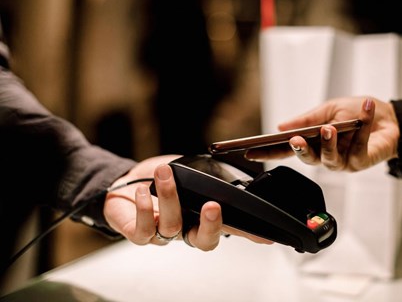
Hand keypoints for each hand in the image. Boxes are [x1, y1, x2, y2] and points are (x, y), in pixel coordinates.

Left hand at [104, 155, 271, 250]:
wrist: (125, 182)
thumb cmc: (160, 179)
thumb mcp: (190, 172)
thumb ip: (209, 177)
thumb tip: (231, 175)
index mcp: (202, 217)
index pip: (230, 227)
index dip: (248, 233)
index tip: (264, 236)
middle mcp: (186, 229)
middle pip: (205, 241)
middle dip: (211, 225)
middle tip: (213, 206)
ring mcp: (163, 234)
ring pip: (172, 226)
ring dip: (169, 197)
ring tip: (165, 173)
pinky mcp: (139, 233)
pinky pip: (144, 230)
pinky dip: (144, 209)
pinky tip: (143, 191)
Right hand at [245, 97, 399, 171]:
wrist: (388, 116)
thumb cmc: (355, 112)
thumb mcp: (328, 109)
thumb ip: (305, 119)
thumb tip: (280, 127)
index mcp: (313, 142)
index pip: (287, 150)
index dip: (269, 153)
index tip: (251, 151)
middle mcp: (324, 155)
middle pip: (307, 159)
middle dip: (300, 151)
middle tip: (294, 141)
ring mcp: (341, 161)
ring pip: (329, 159)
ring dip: (328, 143)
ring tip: (329, 128)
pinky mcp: (360, 162)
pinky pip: (357, 147)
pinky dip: (362, 126)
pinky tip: (365, 109)